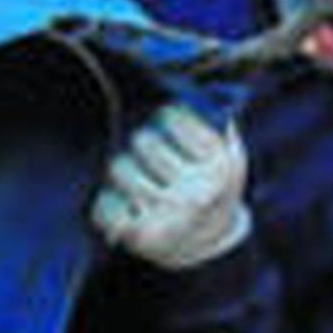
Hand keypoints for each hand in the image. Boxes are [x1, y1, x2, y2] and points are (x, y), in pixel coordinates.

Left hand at [90, 104, 251, 269]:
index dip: (165, 119)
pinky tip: (125, 209)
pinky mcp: (140, 237)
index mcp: (219, 167)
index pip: (170, 116)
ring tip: (137, 183)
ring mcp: (166, 216)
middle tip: (151, 158)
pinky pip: (103, 203)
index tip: (170, 130)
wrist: (207, 251)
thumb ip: (217, 120)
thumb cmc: (211, 189)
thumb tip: (191, 81)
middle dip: (142, 145)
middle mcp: (196, 192)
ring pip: (118, 167)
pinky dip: (107, 204)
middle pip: (142, 140)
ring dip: (122, 172)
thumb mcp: (229, 157)